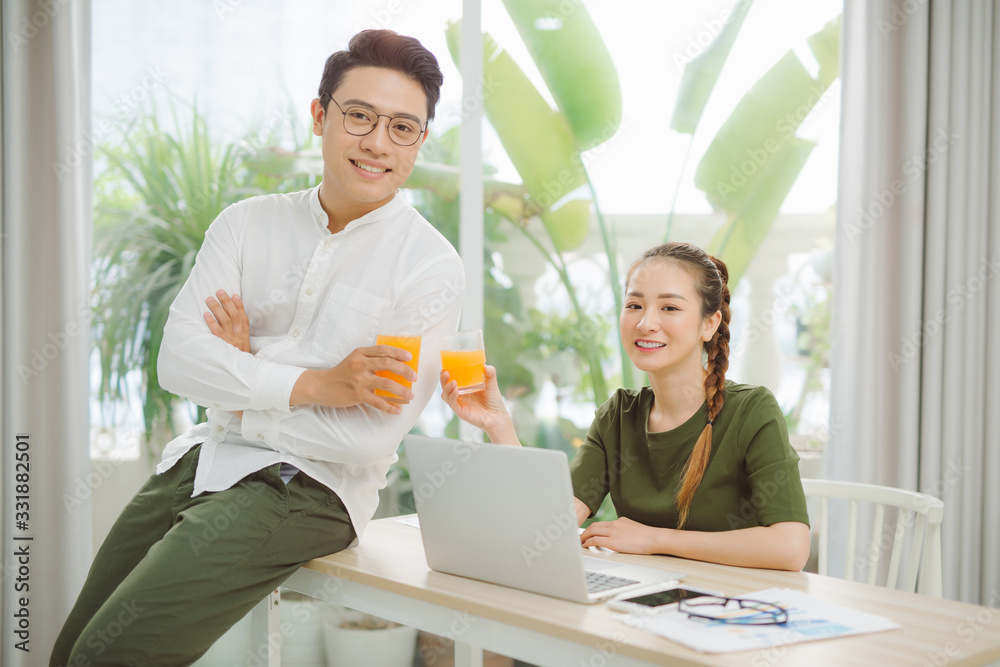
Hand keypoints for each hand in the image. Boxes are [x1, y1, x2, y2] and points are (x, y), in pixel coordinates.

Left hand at [204, 290, 249, 352]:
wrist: (240, 373)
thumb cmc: (239, 358)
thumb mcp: (243, 346)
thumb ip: (238, 334)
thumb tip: (231, 320)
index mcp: (245, 335)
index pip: (243, 317)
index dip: (239, 305)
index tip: (234, 295)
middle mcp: (239, 336)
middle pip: (234, 315)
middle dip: (226, 302)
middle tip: (219, 291)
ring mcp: (230, 341)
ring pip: (225, 321)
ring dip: (217, 308)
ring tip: (210, 299)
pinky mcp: (221, 346)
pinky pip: (216, 332)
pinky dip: (211, 322)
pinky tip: (206, 314)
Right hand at [291, 344, 416, 414]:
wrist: (320, 386)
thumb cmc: (340, 373)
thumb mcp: (353, 360)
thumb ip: (370, 360)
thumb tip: (394, 365)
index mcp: (359, 353)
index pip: (383, 349)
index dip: (398, 352)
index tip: (409, 358)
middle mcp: (359, 364)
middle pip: (388, 364)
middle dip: (404, 370)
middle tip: (413, 377)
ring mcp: (358, 380)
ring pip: (386, 384)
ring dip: (402, 390)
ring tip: (410, 394)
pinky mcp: (357, 395)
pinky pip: (378, 402)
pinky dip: (390, 407)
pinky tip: (397, 410)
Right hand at [440, 365, 516, 443]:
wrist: (497, 416)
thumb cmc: (493, 401)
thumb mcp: (492, 384)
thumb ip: (490, 373)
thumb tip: (485, 365)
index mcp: (464, 387)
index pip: (451, 378)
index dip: (446, 373)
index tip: (446, 366)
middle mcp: (459, 395)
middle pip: (445, 386)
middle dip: (443, 379)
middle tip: (446, 373)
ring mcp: (459, 403)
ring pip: (445, 395)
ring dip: (446, 388)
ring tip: (453, 382)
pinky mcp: (460, 411)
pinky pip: (452, 403)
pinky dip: (452, 396)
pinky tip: (456, 391)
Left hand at [580, 517, 661, 554]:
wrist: (654, 538)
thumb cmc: (648, 537)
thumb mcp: (634, 528)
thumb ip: (625, 530)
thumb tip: (621, 537)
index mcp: (620, 520)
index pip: (603, 523)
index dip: (594, 528)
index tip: (589, 532)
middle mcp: (615, 524)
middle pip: (594, 525)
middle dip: (585, 531)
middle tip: (580, 536)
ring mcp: (613, 532)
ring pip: (592, 531)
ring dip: (584, 536)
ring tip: (580, 542)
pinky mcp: (613, 541)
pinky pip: (596, 540)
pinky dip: (588, 542)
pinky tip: (586, 545)